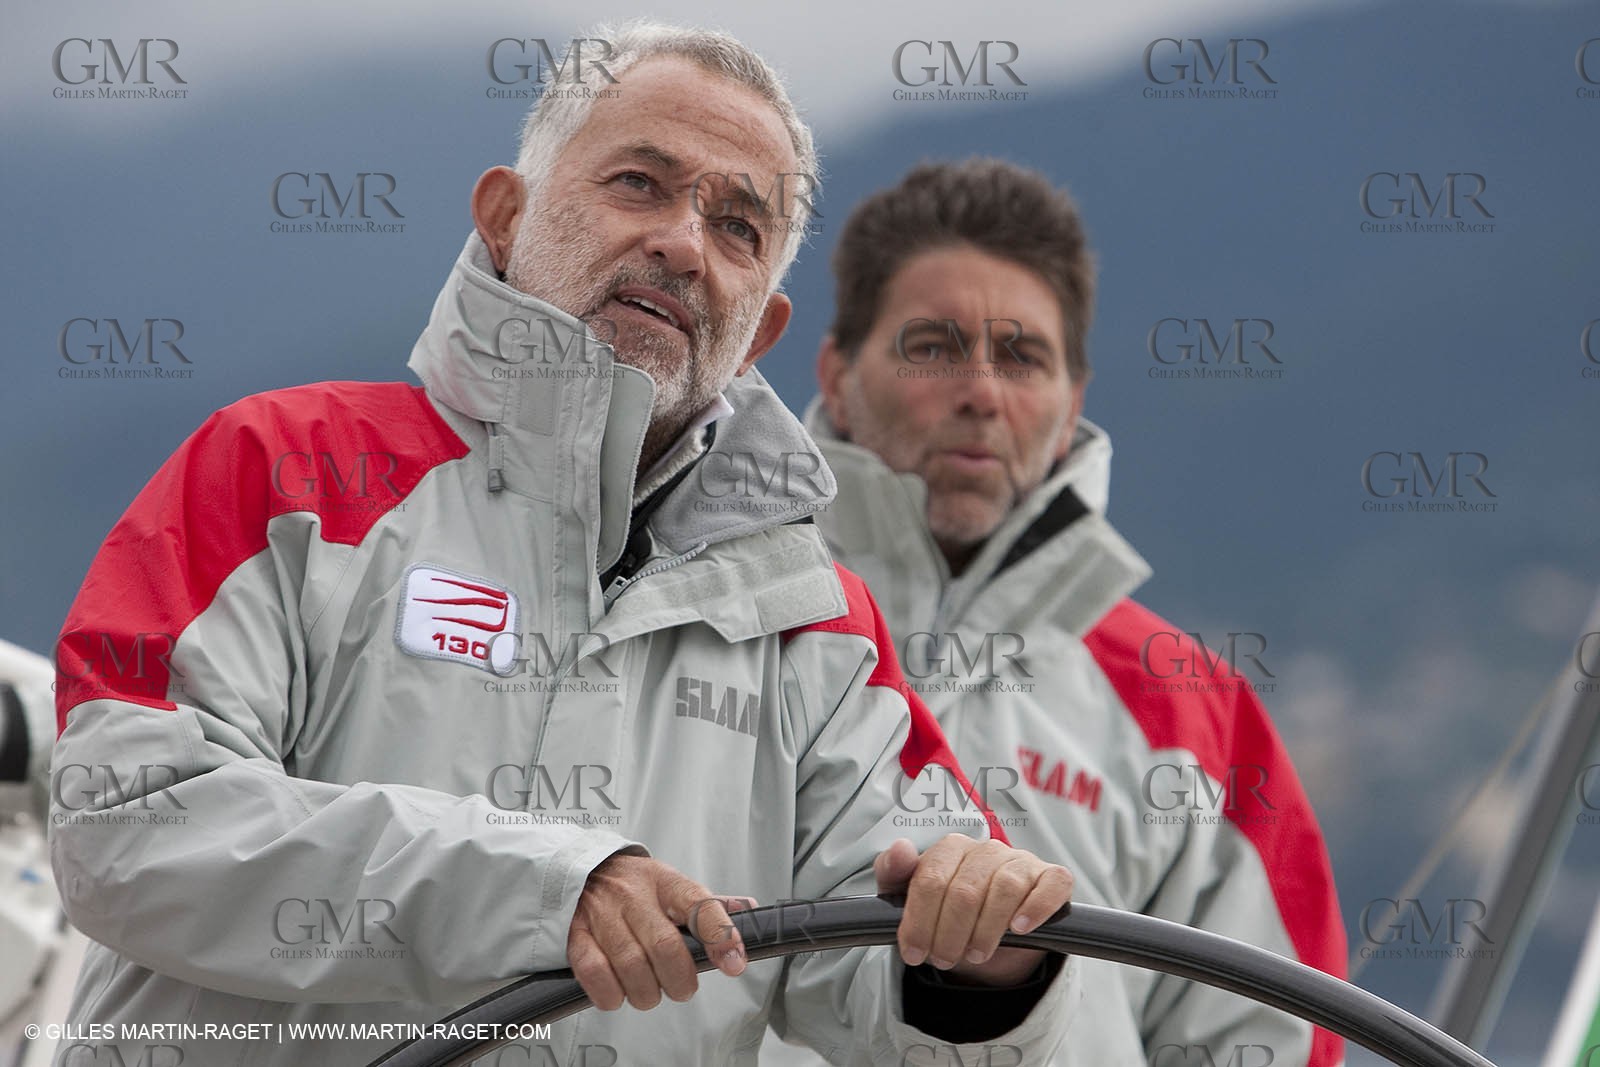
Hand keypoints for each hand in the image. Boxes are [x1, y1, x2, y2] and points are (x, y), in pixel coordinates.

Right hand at [567, 853, 754, 1010]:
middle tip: (682, 988)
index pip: (699, 905)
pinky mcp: (575, 934)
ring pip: (631, 965)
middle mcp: (634, 896)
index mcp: (665, 882)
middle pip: (665, 946)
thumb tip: (748, 909)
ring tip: (650, 992)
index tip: (734, 964)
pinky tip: (619, 994)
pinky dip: (610, 994)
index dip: (720, 936)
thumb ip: (709, 904)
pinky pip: (594, 972)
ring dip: (646, 993)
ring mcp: (602, 914)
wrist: (582, 870)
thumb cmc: (634, 885)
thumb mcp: (672, 884)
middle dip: (680, 980)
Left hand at [875, 835, 1071, 986]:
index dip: (919, 921)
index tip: (913, 953)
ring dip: (987, 929)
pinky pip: (1051, 885)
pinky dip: (1036, 907)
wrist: (986, 930)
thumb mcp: (907, 894)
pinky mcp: (1052, 878)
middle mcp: (987, 849)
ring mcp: (1022, 861)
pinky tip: (1019, 929)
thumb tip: (900, 849)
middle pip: (965, 889)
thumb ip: (893, 871)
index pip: (931, 879)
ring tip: (975, 955)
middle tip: (943, 960)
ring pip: (1005, 887)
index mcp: (951, 848)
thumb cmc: (945, 908)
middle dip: (949, 933)